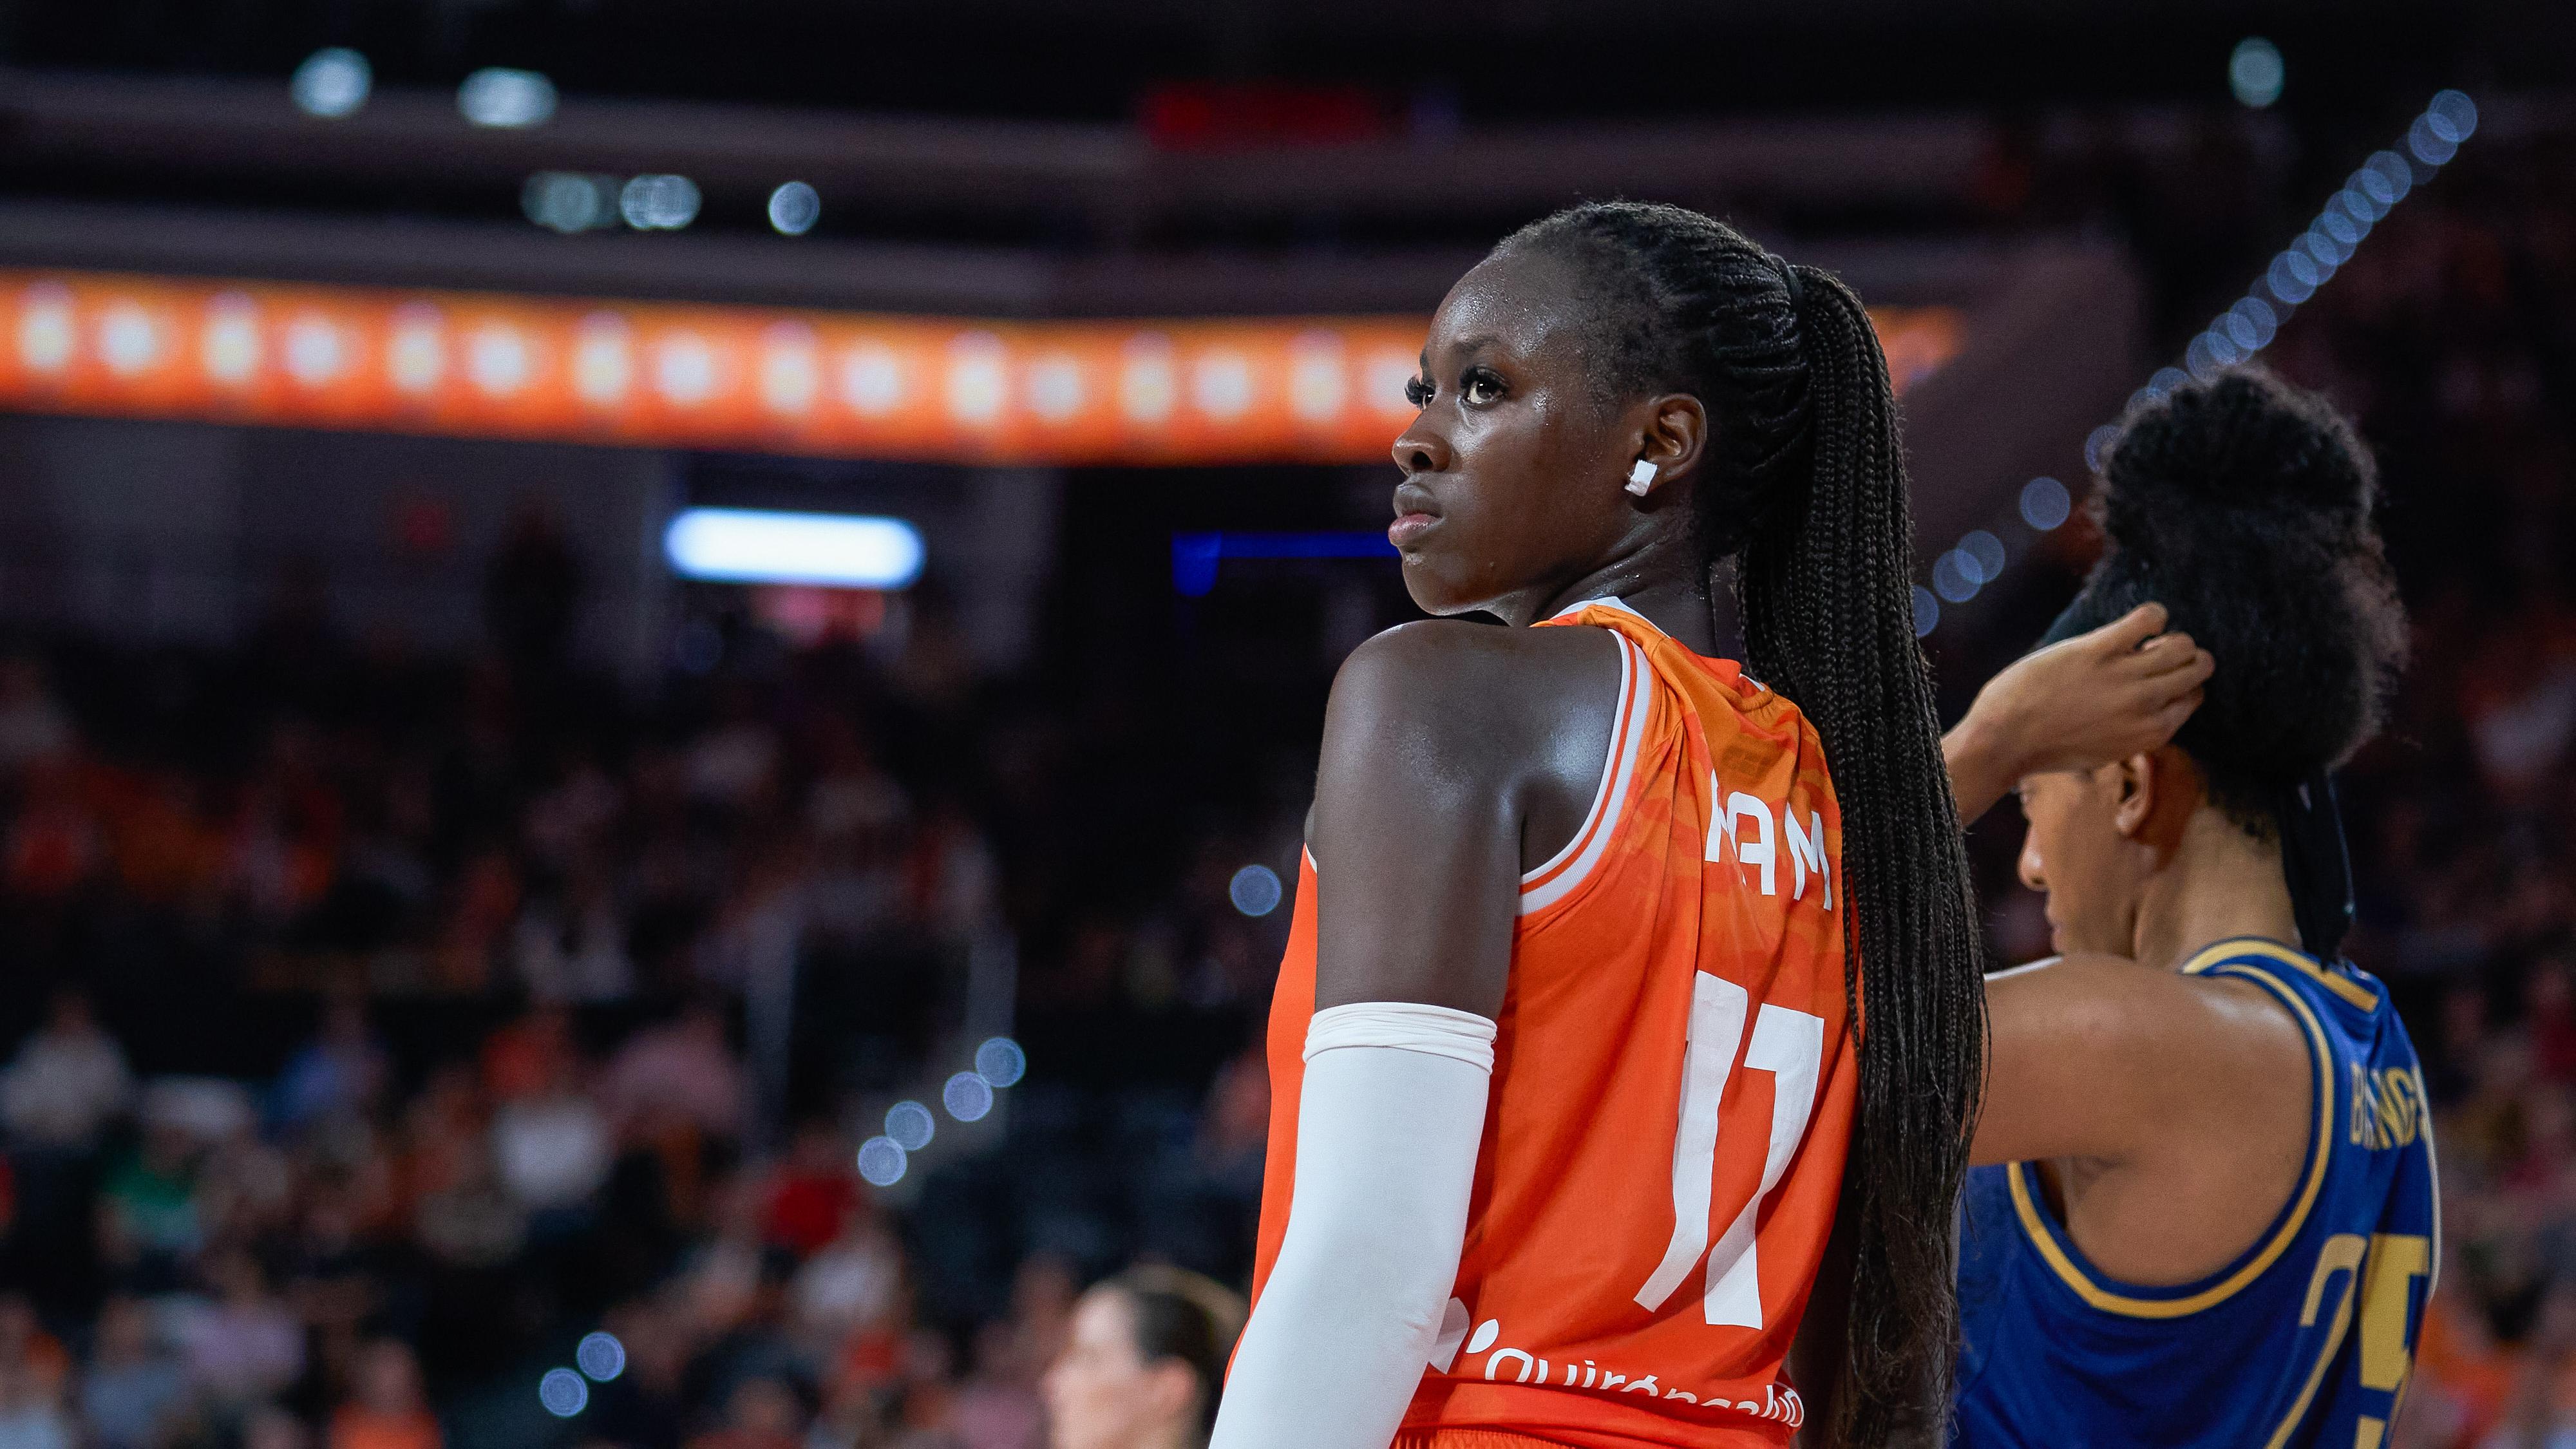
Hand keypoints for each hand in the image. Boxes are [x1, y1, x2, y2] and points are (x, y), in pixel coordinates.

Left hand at [1946, 603, 2213, 822]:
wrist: (2005, 739)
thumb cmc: (2046, 745)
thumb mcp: (2104, 749)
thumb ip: (2135, 729)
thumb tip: (2153, 703)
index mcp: (2152, 733)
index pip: (2194, 696)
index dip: (2180, 682)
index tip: (2155, 677)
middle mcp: (2147, 705)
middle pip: (2198, 667)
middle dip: (2185, 656)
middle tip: (2153, 654)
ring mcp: (2126, 676)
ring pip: (2182, 643)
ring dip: (2170, 636)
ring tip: (2143, 640)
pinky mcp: (2099, 650)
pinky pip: (2148, 618)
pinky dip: (2151, 615)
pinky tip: (2135, 624)